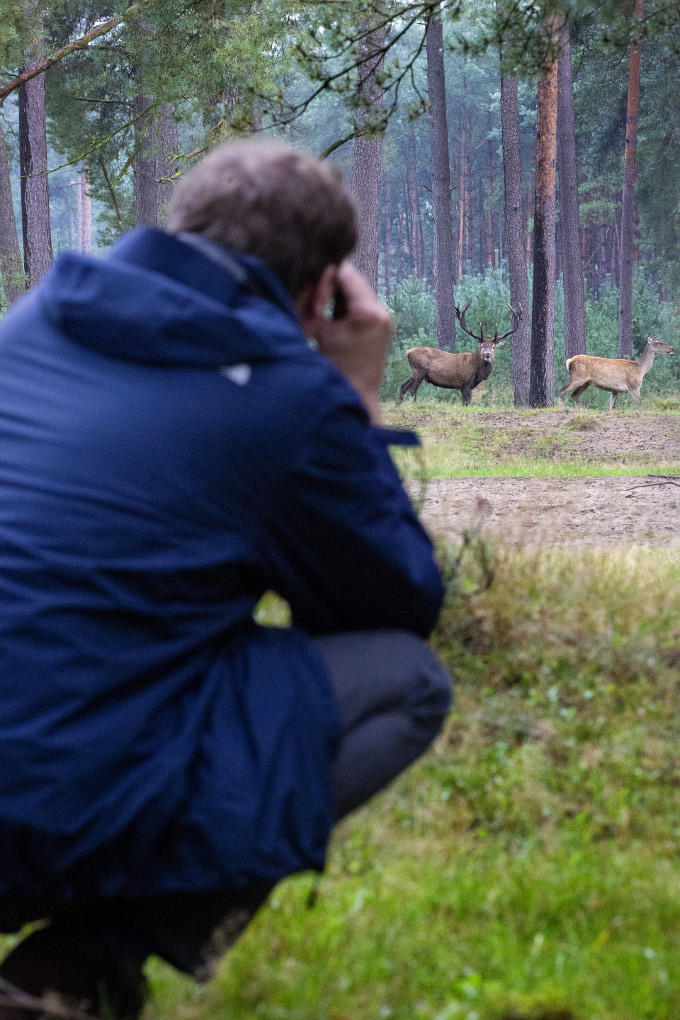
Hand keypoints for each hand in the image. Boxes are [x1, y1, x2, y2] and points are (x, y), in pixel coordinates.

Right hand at [312, 262, 392, 424]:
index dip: (324, 275)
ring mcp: (385, 317)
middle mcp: (382, 312)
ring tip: (323, 312)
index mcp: (368, 312)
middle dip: (331, 284)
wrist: (355, 395)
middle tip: (315, 302)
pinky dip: (345, 306)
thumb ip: (316, 300)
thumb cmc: (332, 368)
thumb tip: (313, 272)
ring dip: (338, 295)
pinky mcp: (383, 324)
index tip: (311, 290)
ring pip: (356, 290)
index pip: (345, 273)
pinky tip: (334, 319)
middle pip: (353, 280)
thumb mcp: (319, 330)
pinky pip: (361, 304)